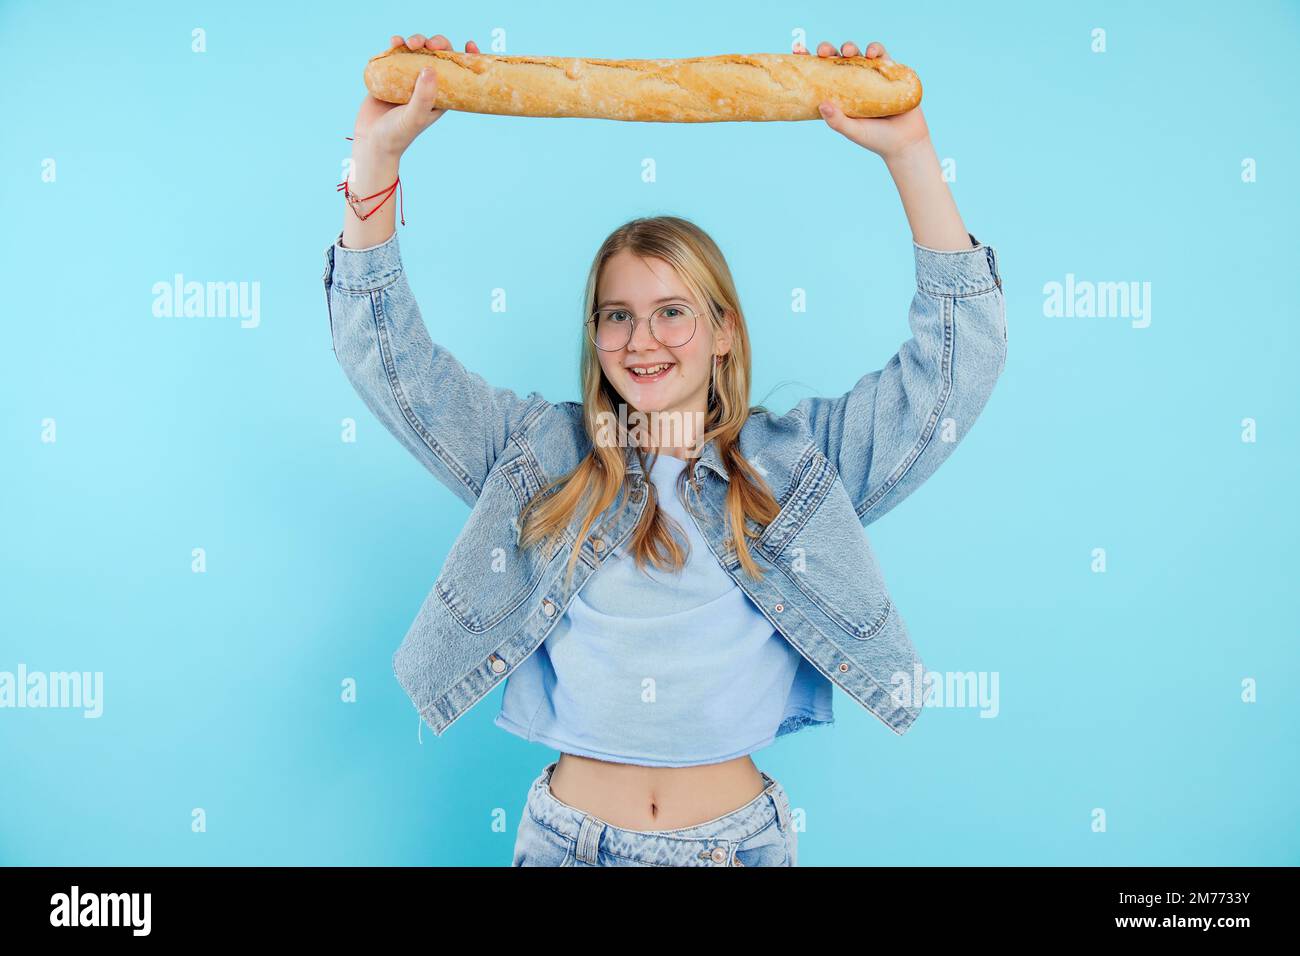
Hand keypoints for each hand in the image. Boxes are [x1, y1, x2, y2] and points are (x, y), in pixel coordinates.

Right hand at [350, 33, 479, 159]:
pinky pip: (396, 54)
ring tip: (408, 43)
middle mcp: (427, 85)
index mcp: (441, 96)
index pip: (459, 73)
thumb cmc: (397, 135)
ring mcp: (408, 79)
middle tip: (430, 44)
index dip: (467, 57)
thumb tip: (430, 68)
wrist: (371, 141)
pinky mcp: (390, 74)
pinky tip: (394, 42)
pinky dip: (396, 44)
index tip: (470, 44)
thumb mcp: (415, 117)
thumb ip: (423, 96)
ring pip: (418, 51)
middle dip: (437, 44)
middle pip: (438, 56)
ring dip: (416, 40)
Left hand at [795, 40, 930, 160]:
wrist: (906, 142)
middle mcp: (853, 82)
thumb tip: (822, 104)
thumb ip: (838, 121)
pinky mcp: (890, 72)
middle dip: (828, 50)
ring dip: (850, 47)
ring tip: (848, 52)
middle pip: (836, 59)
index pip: (820, 74)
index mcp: (839, 95)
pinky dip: (876, 50)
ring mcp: (871, 76)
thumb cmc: (876, 140)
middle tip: (824, 51)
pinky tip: (872, 53)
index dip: (809, 60)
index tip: (798, 50)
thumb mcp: (853, 132)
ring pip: (857, 53)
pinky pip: (882, 55)